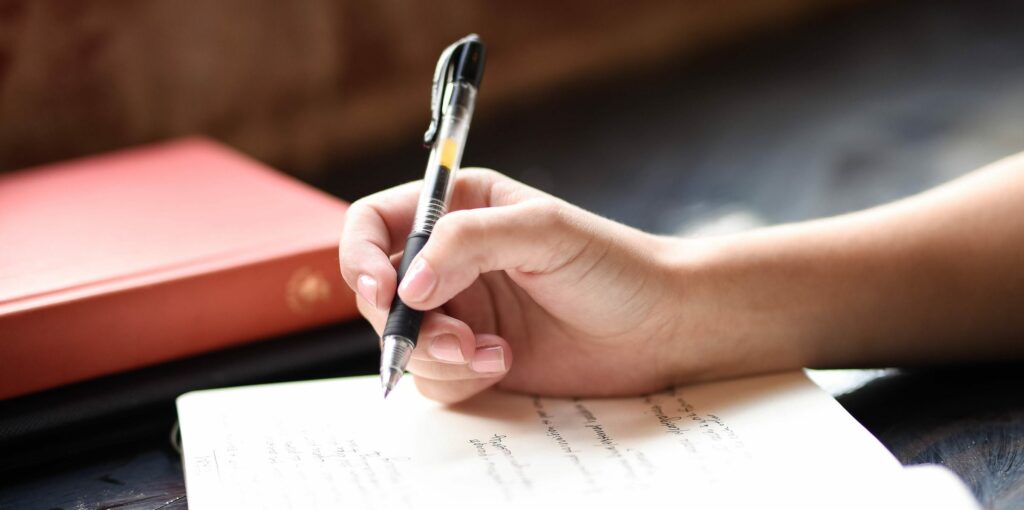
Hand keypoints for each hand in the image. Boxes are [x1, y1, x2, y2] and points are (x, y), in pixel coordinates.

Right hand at [339, 169, 690, 402]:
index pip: (374, 224)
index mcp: (459, 209)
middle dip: (405, 322)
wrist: (661, 327)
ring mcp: (460, 311)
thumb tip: (406, 285)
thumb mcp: (543, 232)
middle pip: (379, 292)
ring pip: (402, 341)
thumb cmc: (613, 265)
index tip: (382, 289)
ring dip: (436, 355)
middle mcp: (450, 260)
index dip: (360, 256)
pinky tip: (504, 364)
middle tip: (453, 337)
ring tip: (490, 354)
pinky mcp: (474, 358)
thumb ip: (468, 243)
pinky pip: (432, 378)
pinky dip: (459, 378)